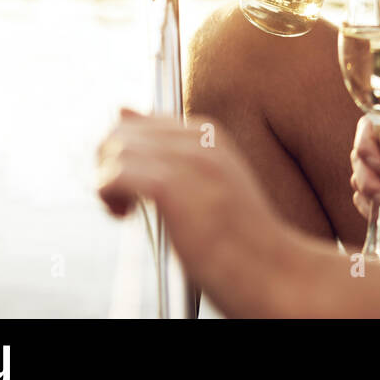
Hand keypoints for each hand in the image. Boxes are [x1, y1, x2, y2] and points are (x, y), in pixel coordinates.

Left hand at [96, 109, 297, 316]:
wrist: (272, 271)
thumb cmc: (237, 238)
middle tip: (125, 203)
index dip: (125, 156)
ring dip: (106, 182)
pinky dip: (108, 195)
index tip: (137, 190)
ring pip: (114, 148)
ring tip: (126, 212)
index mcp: (208, 132)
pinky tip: (124, 216)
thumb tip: (121, 107)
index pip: (137, 121)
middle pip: (120, 130)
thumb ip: (164, 146)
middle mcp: (200, 137)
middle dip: (108, 165)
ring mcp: (190, 160)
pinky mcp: (174, 186)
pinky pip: (115, 173)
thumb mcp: (203, 180)